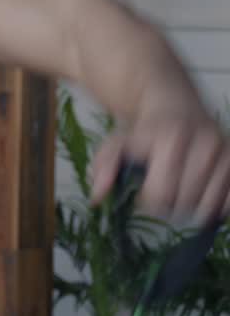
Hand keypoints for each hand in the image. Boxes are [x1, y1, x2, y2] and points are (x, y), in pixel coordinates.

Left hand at [90, 112, 229, 224]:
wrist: (176, 107)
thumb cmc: (146, 131)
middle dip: (169, 207)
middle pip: (185, 202)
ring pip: (208, 205)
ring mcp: (225, 155)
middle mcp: (204, 146)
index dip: (149, 202)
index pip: (161, 194)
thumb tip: (97, 195)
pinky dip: (216, 206)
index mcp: (172, 139)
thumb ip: (104, 165)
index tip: (144, 195)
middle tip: (162, 196)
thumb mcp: (117, 142)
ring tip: (180, 194)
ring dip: (192, 208)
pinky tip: (201, 195)